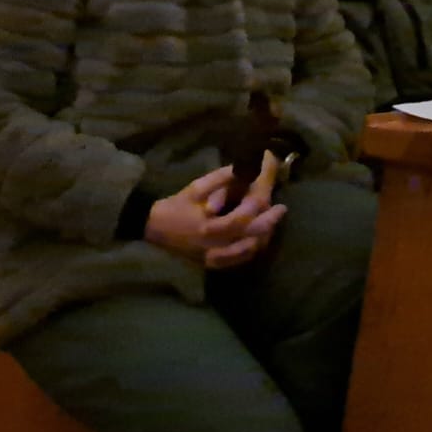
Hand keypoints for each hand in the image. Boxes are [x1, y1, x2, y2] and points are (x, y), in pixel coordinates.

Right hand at [144, 154, 285, 269]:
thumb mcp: (195, 188)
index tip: (273, 194)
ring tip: (270, 222)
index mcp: (210, 226)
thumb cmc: (174, 207)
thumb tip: (244, 167)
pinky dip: (250, 251)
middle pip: (251, 237)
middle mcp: (215, 245)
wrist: (151, 230)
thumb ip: (220, 179)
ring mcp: (215, 258)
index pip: (244, 215)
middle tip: (281, 209)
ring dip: (263, 236)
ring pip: (248, 251)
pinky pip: (238, 261)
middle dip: (269, 222)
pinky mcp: (212, 264)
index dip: (260, 203)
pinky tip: (257, 241)